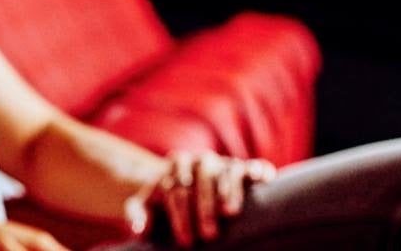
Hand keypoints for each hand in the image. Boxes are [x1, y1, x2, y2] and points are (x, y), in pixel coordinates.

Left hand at [124, 151, 276, 244]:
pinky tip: (262, 182)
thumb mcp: (148, 205)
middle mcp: (201, 160)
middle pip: (202, 179)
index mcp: (175, 165)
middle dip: (204, 207)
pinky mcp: (246, 168)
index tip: (185, 241)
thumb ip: (138, 214)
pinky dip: (259, 172)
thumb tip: (140, 232)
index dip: (180, 217)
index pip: (176, 190)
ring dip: (229, 190)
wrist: (189, 185)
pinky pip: (255, 166)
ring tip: (230, 213)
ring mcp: (225, 162)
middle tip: (208, 234)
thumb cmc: (168, 202)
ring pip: (228, 171)